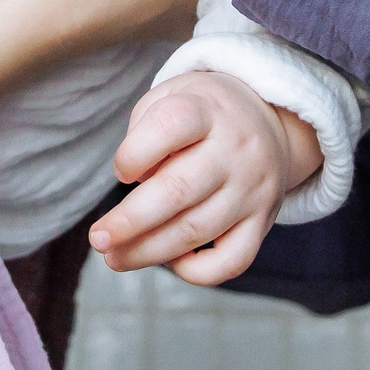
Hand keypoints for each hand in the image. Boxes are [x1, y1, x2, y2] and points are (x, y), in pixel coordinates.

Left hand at [87, 70, 324, 286]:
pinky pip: (232, 260)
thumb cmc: (202, 116)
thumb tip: (136, 191)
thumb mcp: (170, 98)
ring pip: (197, 231)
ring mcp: (253, 188)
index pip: (168, 126)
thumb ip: (144, 134)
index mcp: (207, 111)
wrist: (270, 122)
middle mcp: (235, 149)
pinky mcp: (263, 221)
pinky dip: (196, 272)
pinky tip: (171, 261)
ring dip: (148, 251)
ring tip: (116, 257)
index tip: (121, 170)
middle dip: (129, 222)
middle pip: (178, 190)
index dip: (133, 154)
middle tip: (98, 239)